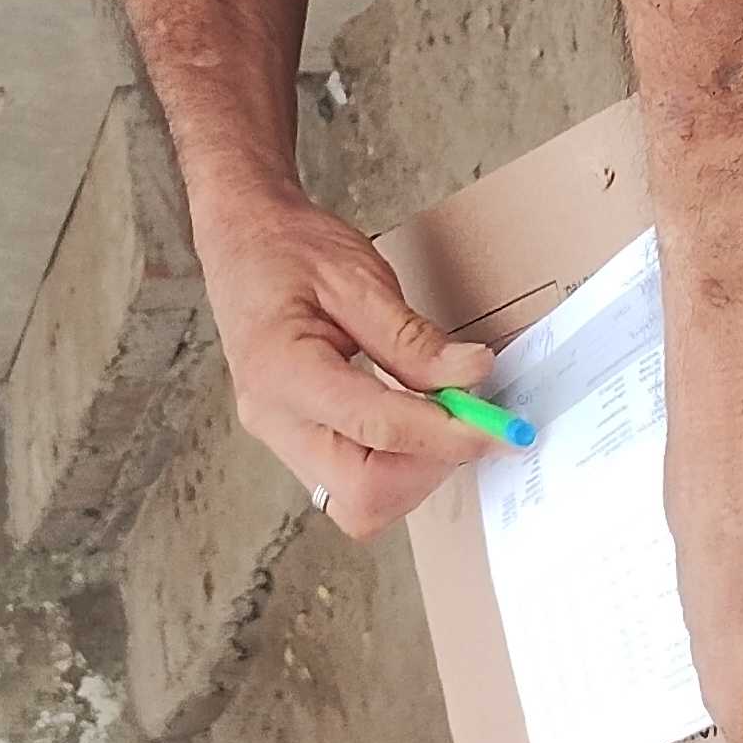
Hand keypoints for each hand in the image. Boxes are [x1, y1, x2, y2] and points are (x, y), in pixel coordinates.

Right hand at [197, 183, 511, 535]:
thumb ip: (414, 337)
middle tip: (471, 423)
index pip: (377, 429)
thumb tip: (473, 375)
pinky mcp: (293, 441)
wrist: (243, 240)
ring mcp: (279, 436)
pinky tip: (416, 422)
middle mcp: (274, 419)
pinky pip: (348, 485)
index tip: (500, 430)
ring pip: (357, 503)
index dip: (449, 435)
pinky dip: (394, 467)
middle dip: (429, 466)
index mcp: (282, 370)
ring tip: (443, 417)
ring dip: (414, 473)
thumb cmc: (292, 249)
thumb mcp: (358, 278)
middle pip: (362, 493)